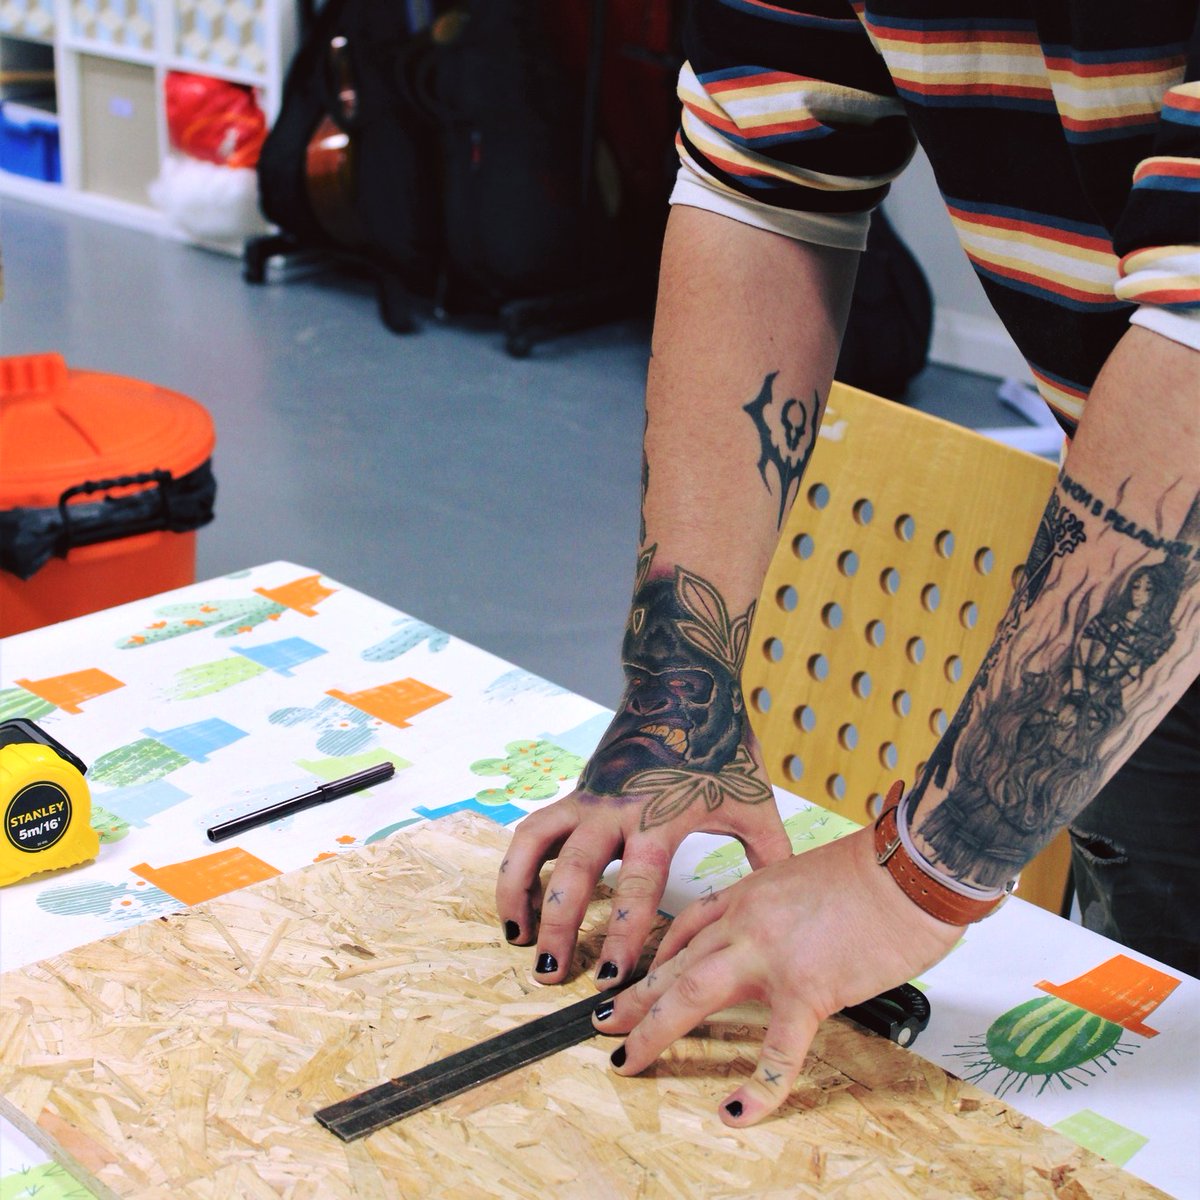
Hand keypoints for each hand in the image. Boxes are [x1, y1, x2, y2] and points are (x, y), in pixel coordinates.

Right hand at [495, 721, 791, 987]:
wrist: (685, 684)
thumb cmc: (722, 745)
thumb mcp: (753, 802)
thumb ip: (770, 856)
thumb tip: (790, 906)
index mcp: (662, 817)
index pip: (639, 884)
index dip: (625, 933)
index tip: (616, 976)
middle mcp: (617, 810)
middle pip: (577, 872)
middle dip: (563, 926)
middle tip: (553, 975)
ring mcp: (590, 798)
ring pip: (538, 846)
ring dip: (523, 894)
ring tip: (518, 941)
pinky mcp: (575, 792)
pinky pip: (533, 830)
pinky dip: (517, 866)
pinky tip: (515, 901)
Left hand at [593, 824, 961, 1124]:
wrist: (909, 868)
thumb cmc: (874, 871)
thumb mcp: (809, 878)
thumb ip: (785, 909)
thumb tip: (787, 938)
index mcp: (749, 892)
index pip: (688, 926)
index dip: (658, 958)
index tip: (640, 978)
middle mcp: (746, 921)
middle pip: (674, 962)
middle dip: (634, 996)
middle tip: (602, 1022)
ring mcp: (769, 955)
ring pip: (691, 994)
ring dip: (652, 1029)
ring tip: (627, 1060)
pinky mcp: (807, 989)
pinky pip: (776, 1049)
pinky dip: (757, 1087)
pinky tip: (736, 1114)